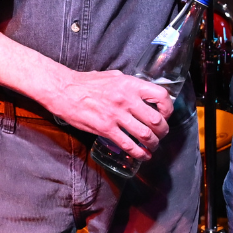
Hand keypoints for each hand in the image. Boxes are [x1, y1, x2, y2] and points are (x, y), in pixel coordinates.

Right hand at [40, 70, 170, 160]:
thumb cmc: (87, 83)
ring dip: (153, 144)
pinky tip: (142, 155)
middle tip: (161, 134)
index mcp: (130, 84)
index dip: (168, 108)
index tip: (166, 114)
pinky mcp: (105, 129)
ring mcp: (116, 115)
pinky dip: (139, 153)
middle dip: (163, 131)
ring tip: (153, 146)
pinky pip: (128, 145)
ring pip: (145, 135)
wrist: (64, 90)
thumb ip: (129, 85)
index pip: (161, 96)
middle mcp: (126, 99)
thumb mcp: (113, 76)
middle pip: (156, 120)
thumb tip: (143, 94)